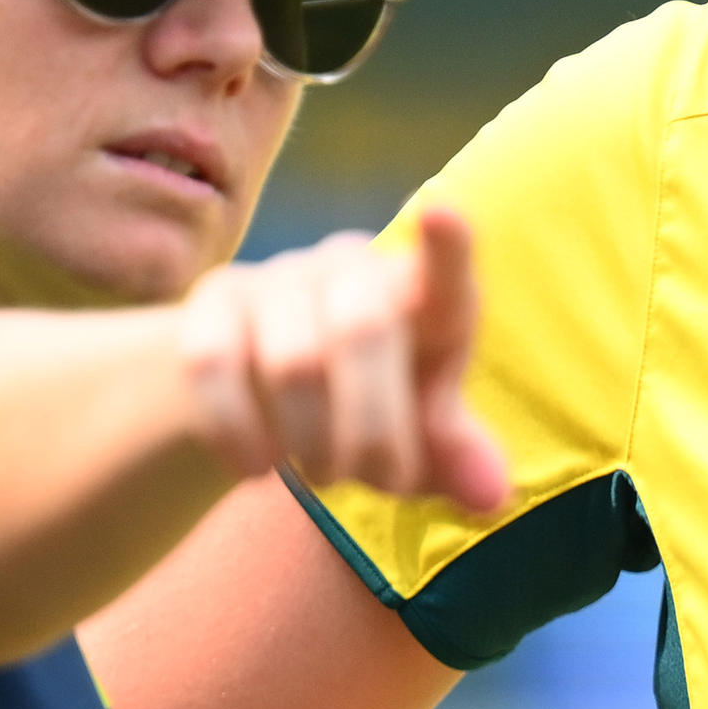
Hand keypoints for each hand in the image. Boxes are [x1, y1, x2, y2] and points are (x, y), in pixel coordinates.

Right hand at [177, 206, 510, 516]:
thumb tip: (492, 497)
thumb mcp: (418, 445)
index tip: (444, 211)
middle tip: (376, 482)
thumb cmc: (369, 415)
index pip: (441, 273)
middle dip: (371, 431)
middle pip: (364, 330)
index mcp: (420, 296)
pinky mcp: (215, 299)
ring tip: (322, 475)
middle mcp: (353, 267)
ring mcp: (280, 276)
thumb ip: (456, 460)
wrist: (264, 402)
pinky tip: (255, 469)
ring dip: (312, 444)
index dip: (445, 247)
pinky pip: (217, 368)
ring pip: (293, 363)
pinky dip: (240, 437)